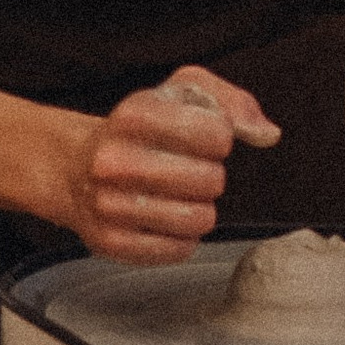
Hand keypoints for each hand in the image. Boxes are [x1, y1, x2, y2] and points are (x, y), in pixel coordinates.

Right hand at [68, 67, 278, 263]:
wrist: (77, 169)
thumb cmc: (143, 131)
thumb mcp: (183, 94)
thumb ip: (232, 103)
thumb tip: (267, 135)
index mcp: (134, 115)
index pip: (217, 134)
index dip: (219, 138)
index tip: (201, 139)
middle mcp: (114, 161)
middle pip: (211, 181)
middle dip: (210, 175)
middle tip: (186, 170)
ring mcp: (108, 205)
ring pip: (199, 219)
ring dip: (198, 208)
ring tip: (175, 194)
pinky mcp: (111, 243)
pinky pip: (180, 249)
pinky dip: (181, 236)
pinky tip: (161, 217)